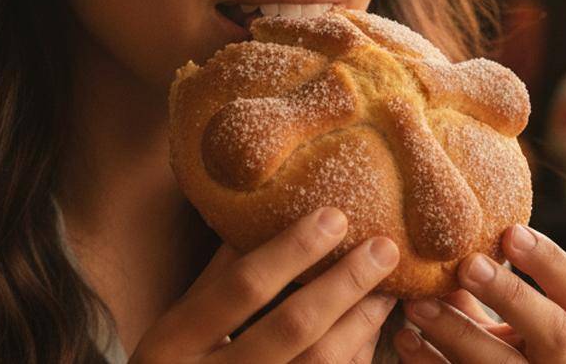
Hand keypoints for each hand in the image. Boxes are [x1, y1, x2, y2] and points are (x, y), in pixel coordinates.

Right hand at [130, 207, 399, 363]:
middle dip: (345, 283)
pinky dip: (356, 355)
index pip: (244, 286)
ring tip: (388, 287)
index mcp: (178, 343)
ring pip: (321, 363)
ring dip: (362, 322)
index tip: (335, 216)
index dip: (292, 250)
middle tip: (384, 248)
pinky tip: (372, 330)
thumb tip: (265, 215)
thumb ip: (219, 278)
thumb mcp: (178, 325)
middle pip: (293, 326)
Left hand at [395, 225, 565, 362]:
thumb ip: (484, 283)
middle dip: (509, 294)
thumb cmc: (494, 349)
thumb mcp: (503, 319)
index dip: (548, 259)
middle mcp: (561, 363)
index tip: (510, 230)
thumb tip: (442, 229)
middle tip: (467, 265)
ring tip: (416, 303)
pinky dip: (430, 363)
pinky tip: (404, 338)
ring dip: (456, 330)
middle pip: (551, 328)